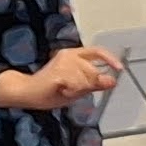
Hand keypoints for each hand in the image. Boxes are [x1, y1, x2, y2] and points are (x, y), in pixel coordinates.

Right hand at [0, 45, 120, 112]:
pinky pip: (77, 86)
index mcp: (74, 56)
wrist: (26, 91)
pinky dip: (71, 93)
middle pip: (94, 71)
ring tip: (64, 90)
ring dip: (77, 90)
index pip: (97, 52)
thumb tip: (113, 81)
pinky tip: (61, 91)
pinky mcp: (58, 72)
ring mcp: (63, 62)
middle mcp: (69, 55)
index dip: (110, 59)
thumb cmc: (50, 89)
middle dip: (87, 85)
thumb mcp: (78, 89)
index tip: (119, 68)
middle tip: (72, 89)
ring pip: (86, 81)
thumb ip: (94, 84)